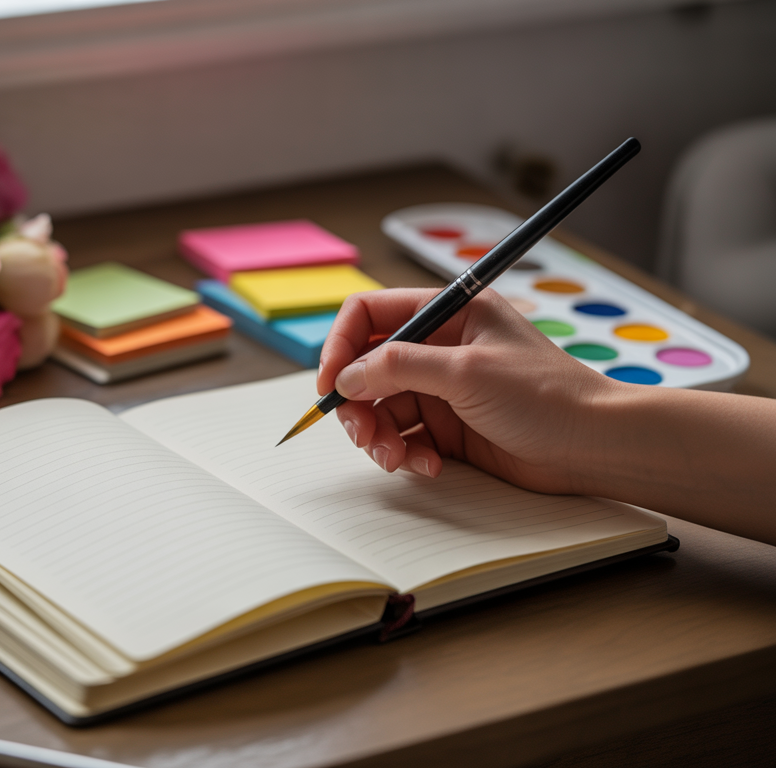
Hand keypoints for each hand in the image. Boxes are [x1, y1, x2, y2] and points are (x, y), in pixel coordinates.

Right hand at [316, 288, 611, 494]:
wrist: (593, 447)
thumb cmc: (546, 397)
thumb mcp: (466, 371)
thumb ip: (399, 367)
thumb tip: (346, 376)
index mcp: (447, 313)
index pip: (369, 314)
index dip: (340, 346)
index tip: (329, 384)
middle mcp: (439, 347)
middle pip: (365, 368)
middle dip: (357, 404)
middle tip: (363, 434)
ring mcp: (441, 389)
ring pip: (379, 408)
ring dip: (377, 436)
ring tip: (396, 458)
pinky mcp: (447, 427)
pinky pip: (403, 437)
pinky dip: (405, 454)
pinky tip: (428, 466)